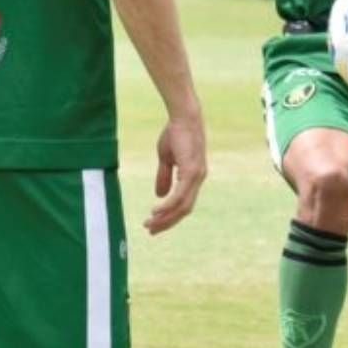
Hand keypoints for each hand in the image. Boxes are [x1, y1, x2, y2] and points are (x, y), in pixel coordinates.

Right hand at [146, 114, 206, 234]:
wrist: (183, 117)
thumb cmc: (175, 133)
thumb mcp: (167, 158)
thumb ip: (165, 176)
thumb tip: (159, 195)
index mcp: (193, 177)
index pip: (184, 203)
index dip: (170, 216)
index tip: (154, 224)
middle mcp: (198, 180)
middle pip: (184, 209)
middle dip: (167, 222)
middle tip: (151, 230)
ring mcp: (197, 176)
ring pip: (182, 206)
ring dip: (165, 217)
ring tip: (150, 224)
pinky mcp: (191, 172)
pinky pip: (179, 195)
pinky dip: (168, 206)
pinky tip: (155, 211)